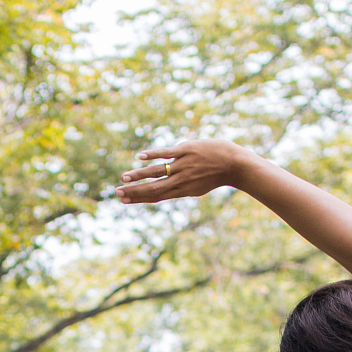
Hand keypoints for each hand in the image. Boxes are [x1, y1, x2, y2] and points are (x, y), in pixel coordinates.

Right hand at [116, 139, 255, 203]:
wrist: (234, 164)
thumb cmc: (216, 174)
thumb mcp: (198, 186)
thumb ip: (182, 186)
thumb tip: (168, 188)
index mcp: (182, 190)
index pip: (156, 196)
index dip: (139, 199)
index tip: (124, 201)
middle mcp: (180, 180)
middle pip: (152, 188)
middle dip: (134, 191)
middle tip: (117, 194)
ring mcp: (182, 165)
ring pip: (156, 172)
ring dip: (139, 175)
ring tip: (124, 178)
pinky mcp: (186, 151)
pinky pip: (166, 154)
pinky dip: (152, 155)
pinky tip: (139, 157)